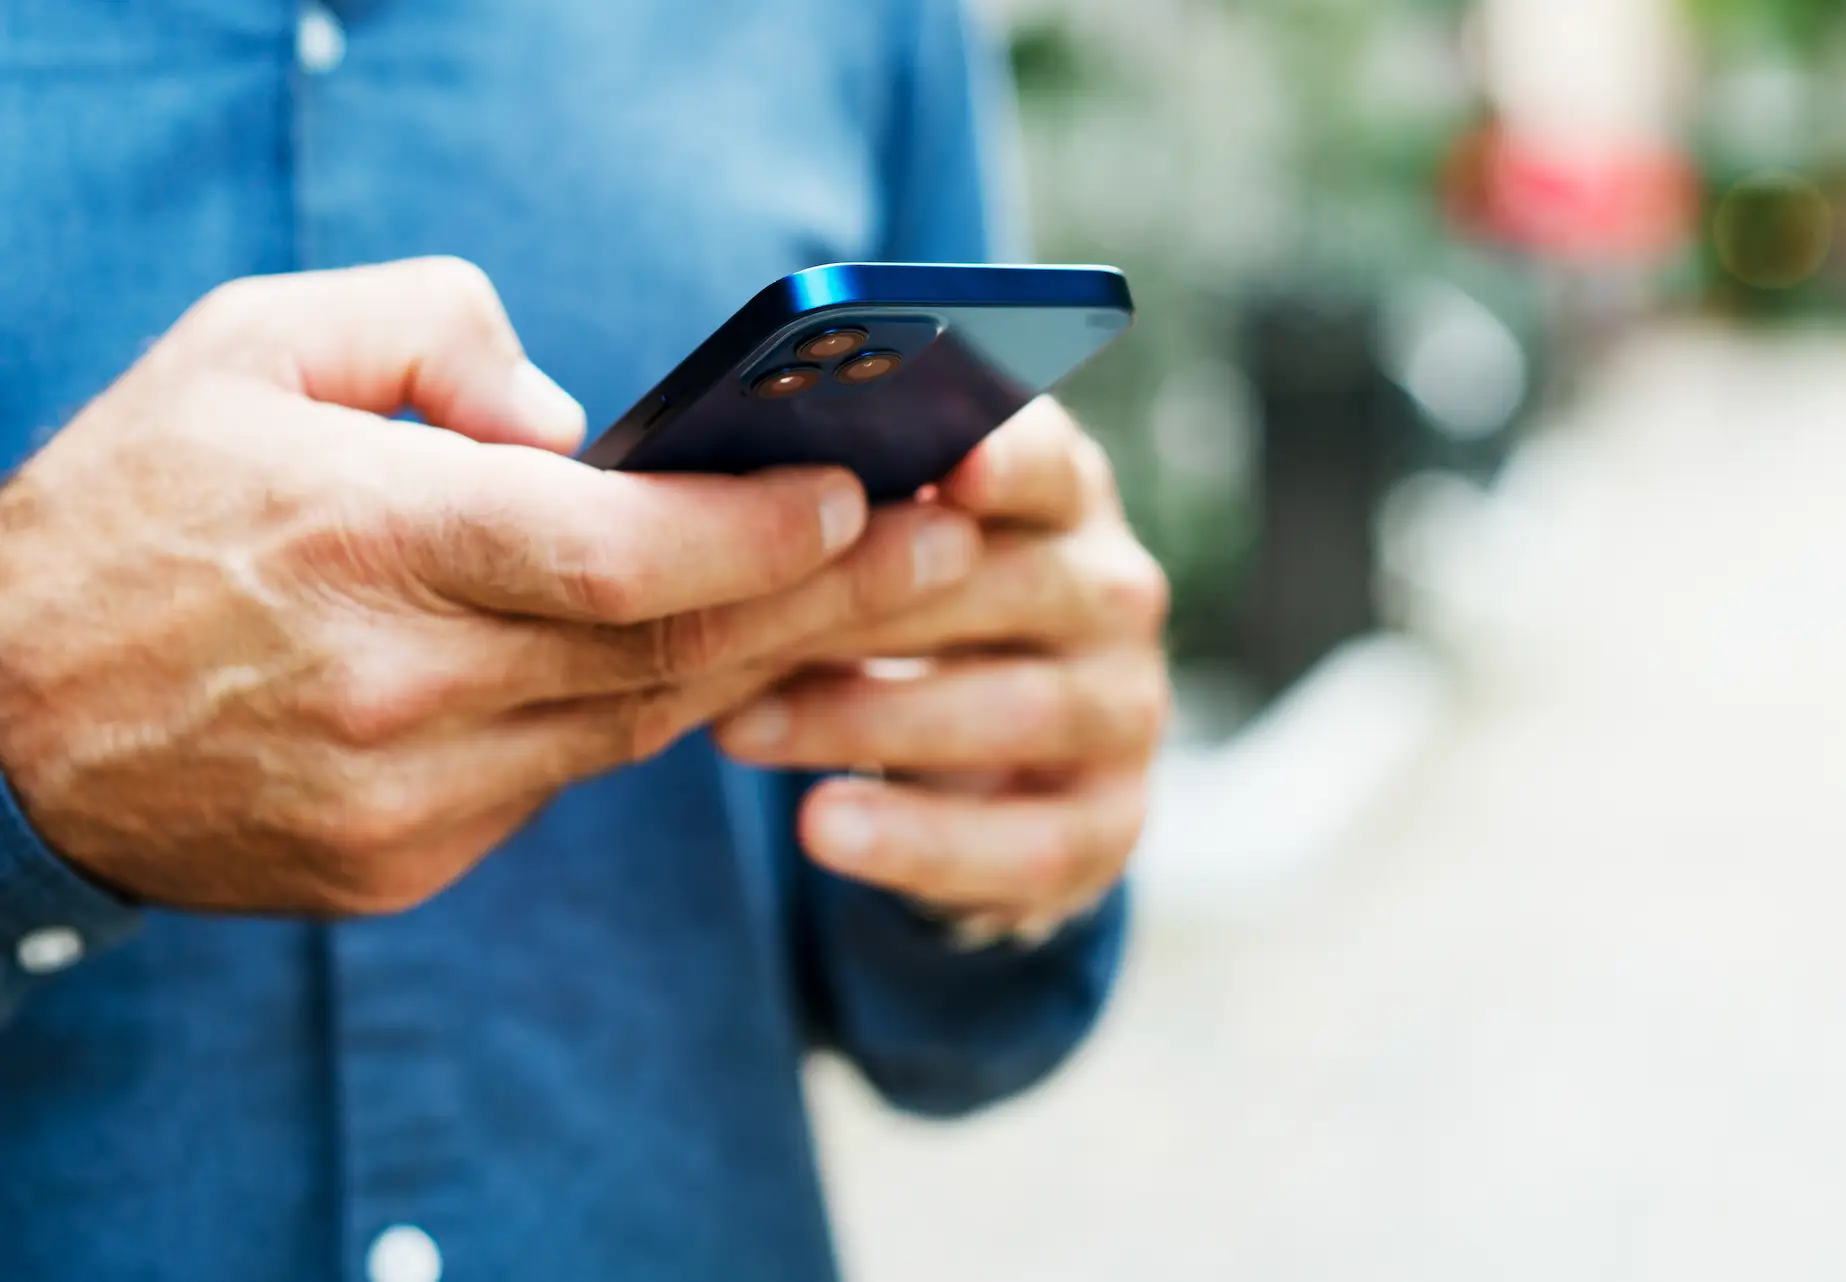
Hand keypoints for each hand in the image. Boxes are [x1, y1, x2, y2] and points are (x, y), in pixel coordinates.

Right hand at [0, 258, 980, 915]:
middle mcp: (399, 687)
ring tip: (862, 597)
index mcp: (365, 540)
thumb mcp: (248, 348)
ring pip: (634, 725)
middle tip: (947, 548)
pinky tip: (704, 663)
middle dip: (828, 600)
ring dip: (759, 661)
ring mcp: (405, 798)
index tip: (863, 496)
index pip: (617, 554)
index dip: (759, 533)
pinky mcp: (400, 863)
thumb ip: (429, 333)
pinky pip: (560, 781)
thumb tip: (576, 422)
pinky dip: (635, 714)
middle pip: (667, 652)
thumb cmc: (127, 512)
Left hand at [716, 398, 1169, 941]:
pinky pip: (1030, 842)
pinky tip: (819, 827)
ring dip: (867, 721)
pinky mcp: (1112, 820)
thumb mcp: (879, 554)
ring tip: (738, 730)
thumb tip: (735, 492)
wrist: (971, 772)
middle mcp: (1114, 592)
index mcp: (1062, 497)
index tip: (945, 469)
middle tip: (735, 622)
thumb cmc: (898, 619)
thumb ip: (845, 515)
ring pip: (1018, 712)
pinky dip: (918, 840)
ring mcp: (1126, 708)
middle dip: (869, 606)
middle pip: (1014, 585)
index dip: (1004, 461)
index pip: (1048, 462)